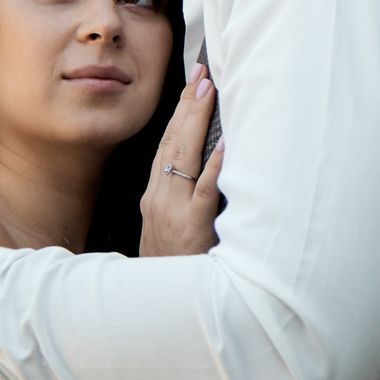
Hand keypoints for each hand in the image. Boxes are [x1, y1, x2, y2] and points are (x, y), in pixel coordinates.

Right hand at [141, 65, 224, 257]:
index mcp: (154, 197)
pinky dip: (214, 165)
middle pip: (172, 142)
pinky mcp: (191, 227)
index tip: (192, 83)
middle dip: (188, 105)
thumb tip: (207, 168)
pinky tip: (225, 143)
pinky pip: (203, 191)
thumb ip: (182, 200)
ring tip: (209, 91)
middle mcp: (159, 199)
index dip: (179, 113)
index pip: (166, 145)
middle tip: (203, 73)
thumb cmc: (175, 268)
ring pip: (183, 158)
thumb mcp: (170, 230)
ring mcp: (172, 212)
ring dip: (196, 121)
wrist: (162, 307)